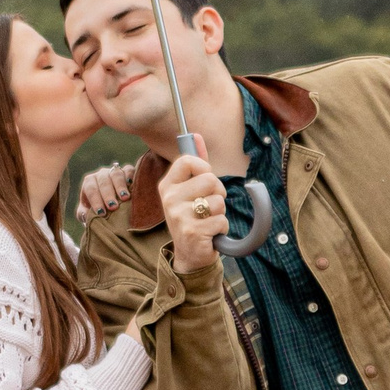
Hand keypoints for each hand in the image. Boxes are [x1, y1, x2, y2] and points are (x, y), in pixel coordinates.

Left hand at [77, 161, 137, 219]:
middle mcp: (101, 175)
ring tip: (125, 198)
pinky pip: (129, 169)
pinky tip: (131, 185)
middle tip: (113, 207)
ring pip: (116, 174)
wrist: (111, 202)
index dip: (96, 201)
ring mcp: (114, 171)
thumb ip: (84, 214)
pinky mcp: (127, 170)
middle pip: (103, 182)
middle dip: (108, 195)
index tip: (101, 212)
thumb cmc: (99, 208)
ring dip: (120, 186)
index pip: (91, 190)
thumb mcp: (88, 211)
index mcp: (89, 183)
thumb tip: (85, 216)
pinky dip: (130, 175)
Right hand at [157, 142, 226, 272]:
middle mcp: (169, 199)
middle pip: (211, 180)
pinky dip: (221, 228)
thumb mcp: (189, 189)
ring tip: (207, 221)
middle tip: (208, 206)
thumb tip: (196, 135)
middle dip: (218, 193)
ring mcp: (179, 216)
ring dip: (220, 213)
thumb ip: (195, 163)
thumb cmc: (192, 217)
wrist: (189, 254)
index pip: (189, 160)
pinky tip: (210, 233)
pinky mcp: (192, 232)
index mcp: (167, 185)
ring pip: (219, 201)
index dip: (205, 168)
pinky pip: (222, 220)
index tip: (205, 179)